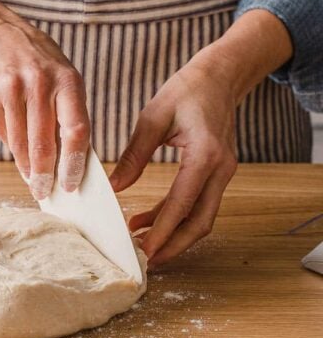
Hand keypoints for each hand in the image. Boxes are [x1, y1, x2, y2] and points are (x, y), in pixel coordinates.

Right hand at [0, 20, 90, 198]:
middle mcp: (39, 83)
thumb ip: (69, 115)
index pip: (75, 130)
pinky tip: (17, 149)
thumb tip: (70, 162)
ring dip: (26, 166)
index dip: (73, 162)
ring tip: (32, 178)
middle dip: (44, 175)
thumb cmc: (40, 64)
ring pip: (19, 144)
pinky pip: (2, 134)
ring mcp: (10, 89)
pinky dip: (11, 147)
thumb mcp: (64, 79)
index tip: (70, 184)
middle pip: (43, 143)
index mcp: (67, 80)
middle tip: (44, 192)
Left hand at [109, 56, 237, 266]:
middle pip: (201, 223)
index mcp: (205, 155)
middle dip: (173, 246)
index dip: (162, 232)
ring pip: (201, 218)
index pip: (182, 204)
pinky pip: (197, 204)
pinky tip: (145, 221)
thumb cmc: (186, 91)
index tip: (143, 251)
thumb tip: (116, 187)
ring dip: (173, 235)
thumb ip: (134, 154)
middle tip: (145, 261)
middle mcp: (220, 169)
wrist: (219, 76)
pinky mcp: (215, 173)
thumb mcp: (153, 117)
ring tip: (140, 245)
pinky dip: (173, 218)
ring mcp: (222, 173)